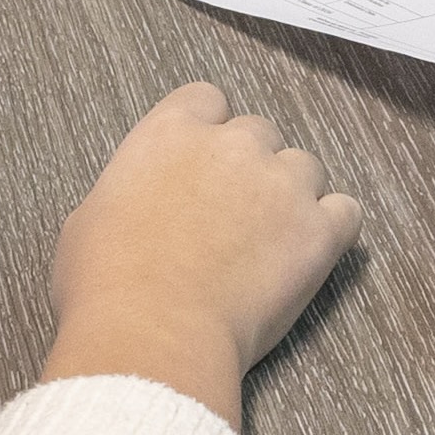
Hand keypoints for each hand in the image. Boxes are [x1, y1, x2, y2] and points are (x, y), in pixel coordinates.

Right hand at [43, 83, 360, 425]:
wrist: (151, 334)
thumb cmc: (106, 286)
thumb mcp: (88, 220)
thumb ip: (129, 191)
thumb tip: (138, 204)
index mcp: (170, 133)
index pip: (206, 100)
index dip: (207, 134)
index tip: (203, 164)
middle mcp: (232, 145)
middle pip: (259, 134)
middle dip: (250, 168)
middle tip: (232, 217)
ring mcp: (281, 184)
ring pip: (305, 168)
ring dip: (291, 196)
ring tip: (268, 244)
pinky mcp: (318, 230)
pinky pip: (345, 211)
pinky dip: (331, 229)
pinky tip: (309, 253)